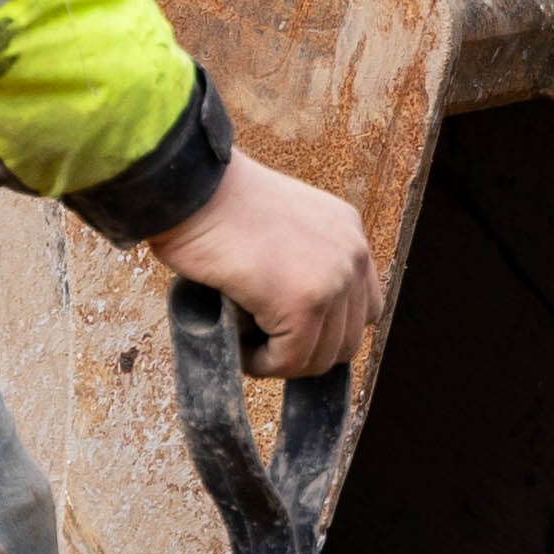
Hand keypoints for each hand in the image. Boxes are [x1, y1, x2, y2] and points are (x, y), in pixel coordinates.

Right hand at [147, 151, 380, 379]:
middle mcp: (352, 255)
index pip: (363, 307)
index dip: (326, 328)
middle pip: (348, 339)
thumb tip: (300, 314)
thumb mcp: (280, 223)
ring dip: (281, 358)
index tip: (287, 329)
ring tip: (245, 339)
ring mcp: (332, 281)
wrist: (190, 188)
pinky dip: (261, 364)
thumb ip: (302, 258)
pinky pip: (289, 361)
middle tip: (262, 339)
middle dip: (304, 349)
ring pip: (319, 357)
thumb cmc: (215, 203)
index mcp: (348, 232)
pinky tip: (238, 346)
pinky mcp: (303, 305)